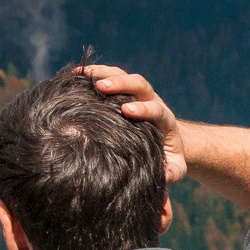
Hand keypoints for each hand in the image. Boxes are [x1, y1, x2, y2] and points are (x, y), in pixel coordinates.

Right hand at [81, 64, 186, 184]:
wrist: (166, 139)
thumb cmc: (167, 155)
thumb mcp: (174, 167)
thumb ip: (172, 172)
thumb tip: (163, 176)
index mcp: (164, 120)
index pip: (156, 109)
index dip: (143, 108)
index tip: (128, 110)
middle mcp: (151, 101)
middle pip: (140, 84)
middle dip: (122, 83)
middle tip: (102, 86)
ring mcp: (137, 93)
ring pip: (124, 75)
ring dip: (104, 73)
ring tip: (82, 75)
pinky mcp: (124, 91)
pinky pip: (111, 75)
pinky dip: (95, 73)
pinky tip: (75, 74)